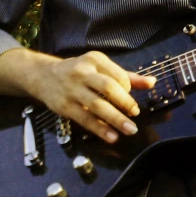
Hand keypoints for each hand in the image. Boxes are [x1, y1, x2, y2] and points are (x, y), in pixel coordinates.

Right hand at [31, 51, 155, 143]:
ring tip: (130, 130)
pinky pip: (85, 119)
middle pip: (108, 87)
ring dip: (115, 119)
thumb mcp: (101, 67)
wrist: (43, 76)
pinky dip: (99, 129)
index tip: (132, 100)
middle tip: (135, 113)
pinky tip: (112, 137)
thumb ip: (127, 76)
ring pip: (97, 105)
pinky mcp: (64, 106)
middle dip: (124, 102)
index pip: (117, 75)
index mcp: (95, 60)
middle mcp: (83, 73)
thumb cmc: (79, 71)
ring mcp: (72, 90)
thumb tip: (152, 82)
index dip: (128, 89)